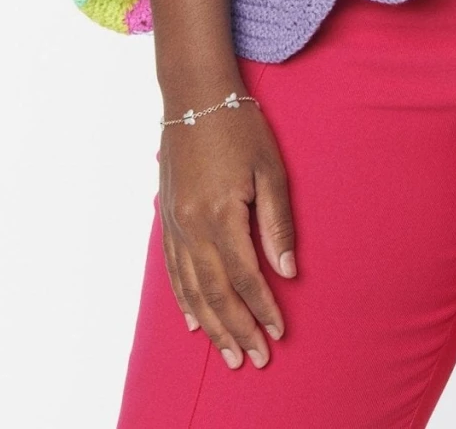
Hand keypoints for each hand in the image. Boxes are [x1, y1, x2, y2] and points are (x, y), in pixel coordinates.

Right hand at [158, 90, 296, 371]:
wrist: (195, 96)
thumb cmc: (240, 127)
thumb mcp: (270, 169)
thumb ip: (277, 224)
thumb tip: (289, 271)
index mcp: (221, 214)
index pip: (245, 276)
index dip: (263, 308)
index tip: (279, 333)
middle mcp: (192, 226)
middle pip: (216, 292)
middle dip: (237, 330)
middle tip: (255, 360)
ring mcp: (175, 224)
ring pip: (192, 289)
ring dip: (212, 325)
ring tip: (229, 353)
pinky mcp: (167, 219)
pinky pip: (173, 271)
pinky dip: (185, 300)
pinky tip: (195, 320)